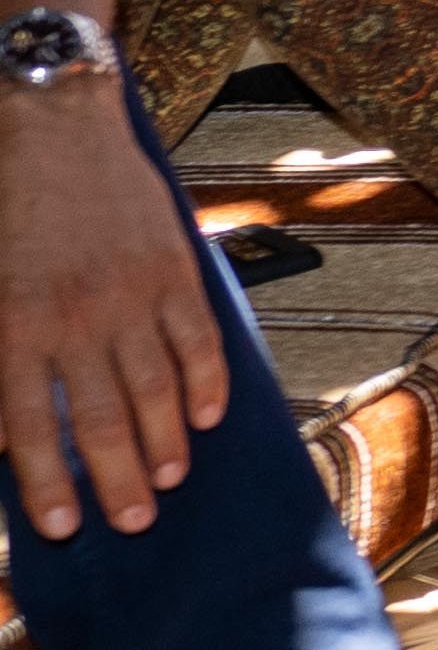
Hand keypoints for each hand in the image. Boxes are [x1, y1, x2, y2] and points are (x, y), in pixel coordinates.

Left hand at [0, 86, 227, 538]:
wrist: (50, 124)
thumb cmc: (3, 208)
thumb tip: (5, 431)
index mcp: (14, 323)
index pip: (32, 424)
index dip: (48, 481)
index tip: (63, 525)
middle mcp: (73, 317)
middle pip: (102, 417)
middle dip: (117, 478)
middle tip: (133, 524)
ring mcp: (130, 293)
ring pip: (155, 386)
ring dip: (164, 440)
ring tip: (167, 481)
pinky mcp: (172, 268)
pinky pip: (196, 339)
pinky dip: (205, 382)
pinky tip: (206, 418)